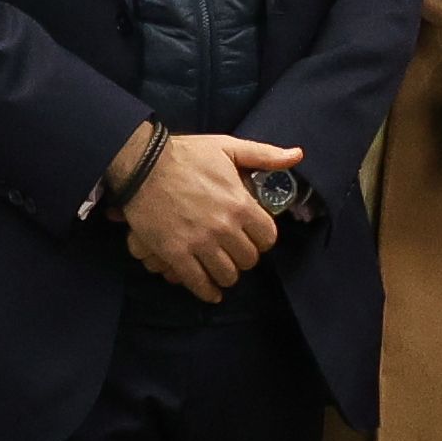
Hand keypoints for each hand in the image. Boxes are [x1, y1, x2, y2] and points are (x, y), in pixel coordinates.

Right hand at [125, 133, 301, 298]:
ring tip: (222, 268)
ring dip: (227, 274)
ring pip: (227, 275)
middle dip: (245, 256)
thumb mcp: (229, 148)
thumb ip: (265, 155)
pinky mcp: (175, 254)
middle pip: (248, 260)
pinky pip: (198, 283)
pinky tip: (211, 292)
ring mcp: (199, 243)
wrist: (143, 165)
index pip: (268, 238)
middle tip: (236, 251)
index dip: (262, 239)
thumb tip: (297, 155)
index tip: (254, 236)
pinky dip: (207, 292)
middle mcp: (224, 228)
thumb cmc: (188, 155)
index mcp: (240, 203)